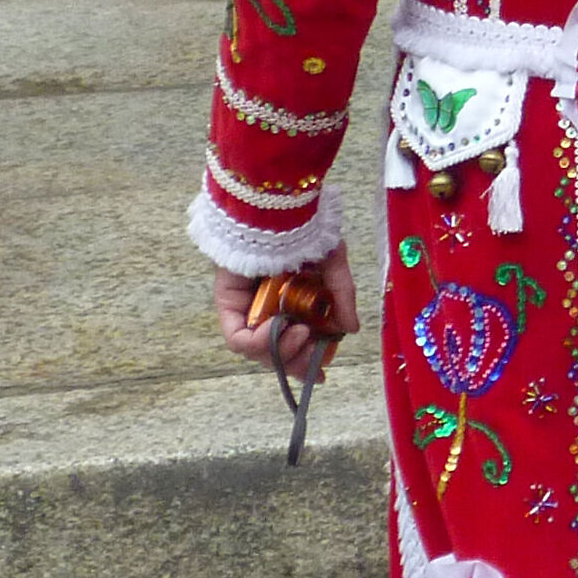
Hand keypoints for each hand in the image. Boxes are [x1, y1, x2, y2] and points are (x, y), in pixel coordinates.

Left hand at [214, 240, 359, 376]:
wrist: (277, 206)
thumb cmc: (304, 227)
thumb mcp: (333, 262)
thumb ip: (341, 296)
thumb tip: (350, 329)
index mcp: (290, 299)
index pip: (292, 342)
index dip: (305, 361)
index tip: (322, 371)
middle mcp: (266, 307)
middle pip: (275, 352)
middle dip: (295, 361)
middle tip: (314, 357)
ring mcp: (245, 308)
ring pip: (257, 350)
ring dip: (282, 351)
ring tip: (302, 334)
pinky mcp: (227, 305)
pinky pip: (238, 339)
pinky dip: (259, 342)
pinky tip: (279, 329)